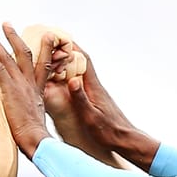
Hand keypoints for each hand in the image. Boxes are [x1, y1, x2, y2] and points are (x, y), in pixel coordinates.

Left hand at [0, 23, 54, 158]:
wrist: (38, 141)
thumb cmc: (38, 137)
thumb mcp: (39, 121)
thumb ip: (35, 115)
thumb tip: (33, 121)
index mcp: (39, 91)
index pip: (44, 65)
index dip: (45, 49)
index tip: (46, 36)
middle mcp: (31, 84)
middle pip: (26, 53)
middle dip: (15, 37)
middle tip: (7, 25)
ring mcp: (21, 85)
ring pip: (9, 57)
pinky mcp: (10, 90)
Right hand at [62, 54, 158, 169]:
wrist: (125, 140)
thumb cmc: (109, 132)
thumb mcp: (91, 116)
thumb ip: (81, 98)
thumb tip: (72, 79)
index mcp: (94, 88)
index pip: (84, 59)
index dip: (72, 46)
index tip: (58, 37)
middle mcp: (95, 86)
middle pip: (81, 61)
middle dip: (67, 51)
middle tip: (51, 44)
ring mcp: (96, 92)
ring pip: (81, 71)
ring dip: (69, 63)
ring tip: (53, 59)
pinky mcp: (95, 99)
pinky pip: (81, 82)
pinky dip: (71, 75)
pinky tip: (63, 80)